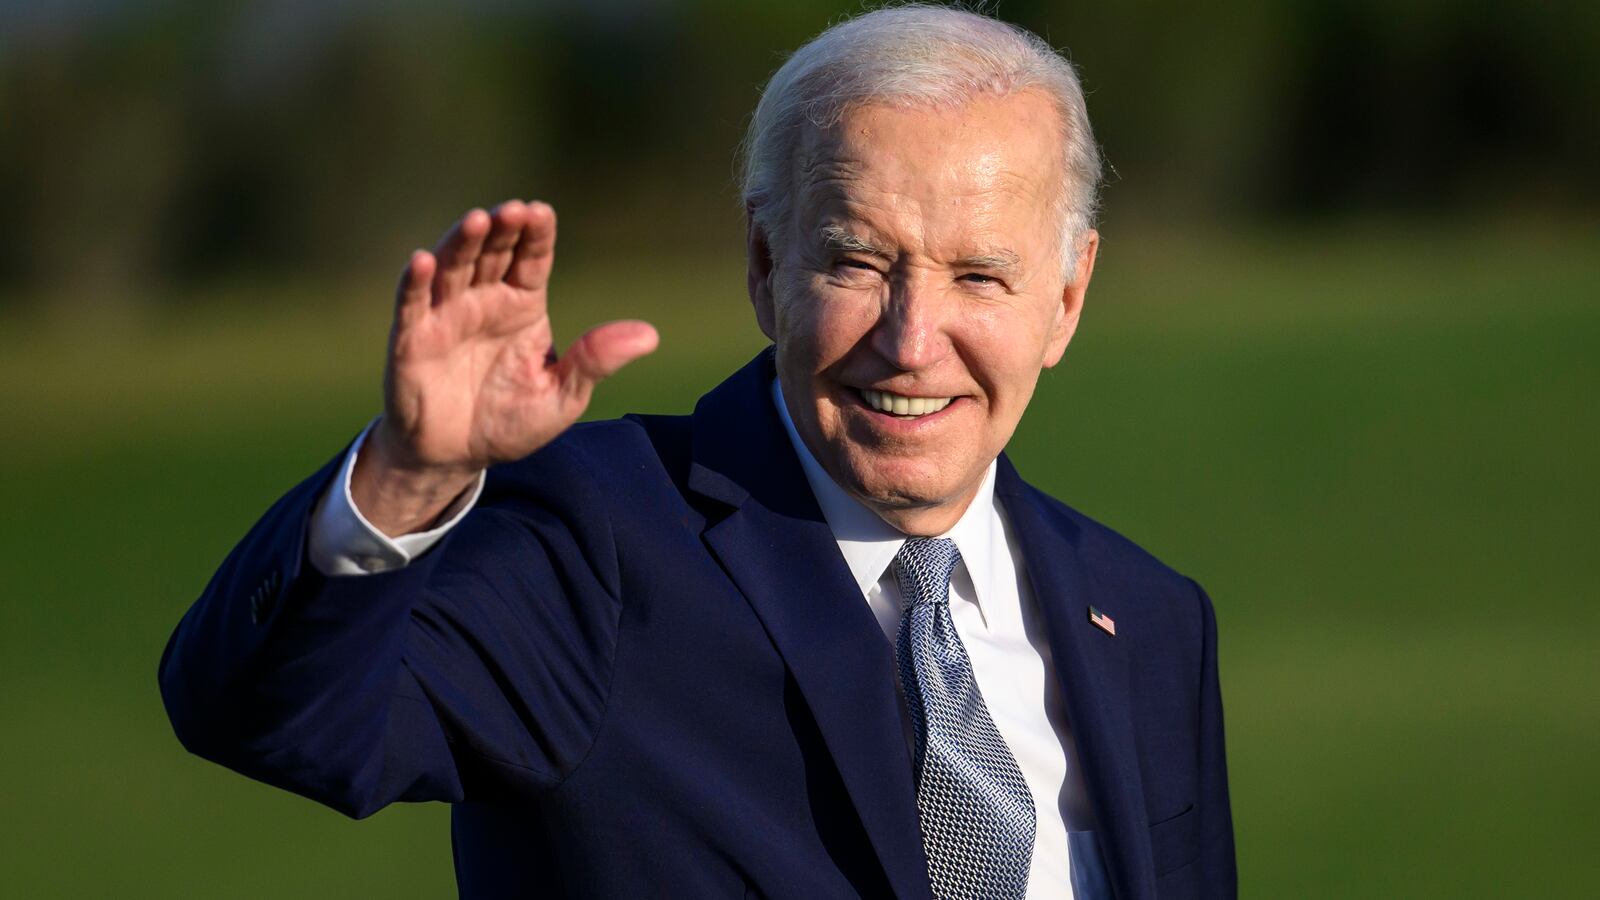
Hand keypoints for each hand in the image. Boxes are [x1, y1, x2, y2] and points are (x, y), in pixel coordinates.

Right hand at [352, 200, 657, 535]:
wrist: (455, 458)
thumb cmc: (509, 422)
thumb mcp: (562, 397)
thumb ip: (595, 361)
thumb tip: (650, 336)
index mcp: (523, 306)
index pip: (532, 259)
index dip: (536, 235)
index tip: (542, 212)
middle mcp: (484, 301)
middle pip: (493, 253)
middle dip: (502, 230)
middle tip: (513, 210)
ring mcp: (446, 316)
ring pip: (453, 268)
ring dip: (462, 243)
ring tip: (476, 221)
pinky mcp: (412, 339)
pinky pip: (411, 304)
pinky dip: (414, 281)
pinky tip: (422, 260)